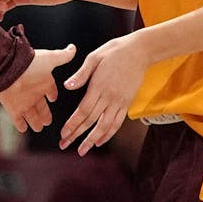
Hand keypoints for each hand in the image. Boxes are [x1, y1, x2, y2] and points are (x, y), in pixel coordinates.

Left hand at [0, 44, 75, 132]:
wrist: (10, 67)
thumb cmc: (31, 63)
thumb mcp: (51, 59)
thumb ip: (63, 56)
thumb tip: (73, 48)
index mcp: (44, 82)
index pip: (51, 91)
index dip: (52, 95)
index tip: (53, 99)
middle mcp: (34, 93)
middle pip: (41, 107)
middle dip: (45, 114)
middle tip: (48, 122)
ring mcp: (24, 102)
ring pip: (31, 115)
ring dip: (35, 122)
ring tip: (39, 128)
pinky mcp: (13, 108)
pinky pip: (18, 119)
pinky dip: (21, 125)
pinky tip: (23, 130)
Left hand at [61, 34, 152, 154]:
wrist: (139, 51)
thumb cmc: (115, 51)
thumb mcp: (95, 57)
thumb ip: (81, 74)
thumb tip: (67, 86)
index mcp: (98, 86)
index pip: (83, 110)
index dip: (72, 124)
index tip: (63, 134)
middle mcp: (109, 96)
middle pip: (91, 121)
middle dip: (77, 135)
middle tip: (64, 145)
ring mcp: (120, 101)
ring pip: (105, 125)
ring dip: (93, 139)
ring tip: (83, 150)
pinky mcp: (127, 102)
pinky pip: (118, 122)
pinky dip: (109, 133)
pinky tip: (100, 140)